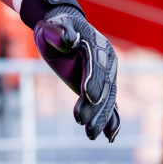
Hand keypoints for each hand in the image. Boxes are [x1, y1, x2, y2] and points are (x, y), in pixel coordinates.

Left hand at [35, 5, 120, 140]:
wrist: (62, 31)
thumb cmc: (54, 28)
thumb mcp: (51, 27)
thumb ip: (59, 32)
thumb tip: (69, 39)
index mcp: (97, 44)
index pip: (96, 63)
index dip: (92, 79)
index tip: (88, 96)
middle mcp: (108, 60)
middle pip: (103, 85)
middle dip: (94, 105)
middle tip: (82, 121)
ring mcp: (108, 74)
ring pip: (108, 98)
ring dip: (101, 117)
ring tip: (92, 135)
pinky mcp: (103, 86)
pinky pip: (110, 104)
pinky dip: (111, 120)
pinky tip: (110, 136)